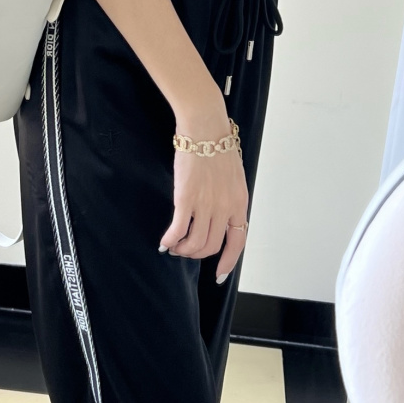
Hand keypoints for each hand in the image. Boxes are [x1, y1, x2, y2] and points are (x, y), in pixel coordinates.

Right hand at [159, 104, 248, 284]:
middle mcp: (225, 208)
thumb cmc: (217, 146)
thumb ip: (228, 197)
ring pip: (194, 243)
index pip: (238, 242)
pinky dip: (170, 240)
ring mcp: (206, 204)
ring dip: (182, 249)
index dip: (227, 262)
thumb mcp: (233, 176)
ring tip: (173, 246)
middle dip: (196, 254)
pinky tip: (164, 241)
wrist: (205, 128)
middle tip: (184, 250)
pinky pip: (178, 229)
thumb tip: (219, 215)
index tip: (218, 274)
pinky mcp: (186, 198)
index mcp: (239, 202)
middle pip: (211, 245)